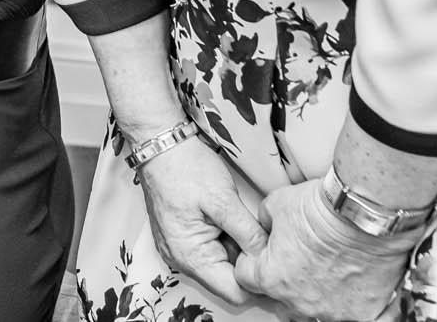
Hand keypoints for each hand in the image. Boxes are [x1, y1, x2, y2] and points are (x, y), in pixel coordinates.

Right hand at [135, 134, 268, 307]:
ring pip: (221, 267)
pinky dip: (227, 242)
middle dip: (249, 265)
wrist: (160, 143)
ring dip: (238, 252)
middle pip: (227, 281)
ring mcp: (179, 248)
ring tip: (247, 226)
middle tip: (265, 241)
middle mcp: (180, 258)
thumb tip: (270, 259)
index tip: (276, 264)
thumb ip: (249, 235)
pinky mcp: (182, 237)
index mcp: (189, 255)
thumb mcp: (224, 200)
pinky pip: (211, 252)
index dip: (259, 282)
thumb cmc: (184, 167)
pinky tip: (233, 223)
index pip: (234, 292)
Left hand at [233, 178, 411, 321]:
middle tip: (296, 260)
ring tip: (327, 273)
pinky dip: (354, 310)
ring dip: (316, 296)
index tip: (262, 250)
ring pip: (316, 313)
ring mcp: (333, 311)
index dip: (252, 259)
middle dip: (283, 282)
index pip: (245, 277)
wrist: (363, 212)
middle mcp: (299, 302)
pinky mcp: (364, 312)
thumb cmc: (322, 209)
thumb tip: (267, 226)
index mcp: (271, 278)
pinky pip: (357, 320)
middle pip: (280, 301)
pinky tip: (355, 296)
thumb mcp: (274, 204)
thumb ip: (264, 222)